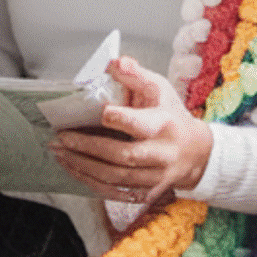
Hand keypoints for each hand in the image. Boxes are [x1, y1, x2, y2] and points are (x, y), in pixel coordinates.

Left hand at [50, 56, 211, 208]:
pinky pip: (114, 192)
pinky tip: (73, 168)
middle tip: (63, 138)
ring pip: (115, 178)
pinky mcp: (147, 193)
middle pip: (123, 156)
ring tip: (60, 153)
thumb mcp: (160, 90)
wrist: (196, 153)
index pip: (140, 124)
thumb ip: (136, 75)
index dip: (118, 118)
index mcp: (165, 125)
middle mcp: (161, 154)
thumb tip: (114, 63)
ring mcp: (155, 178)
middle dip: (89, 147)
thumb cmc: (172, 117)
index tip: (99, 113)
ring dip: (83, 166)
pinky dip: (90, 181)